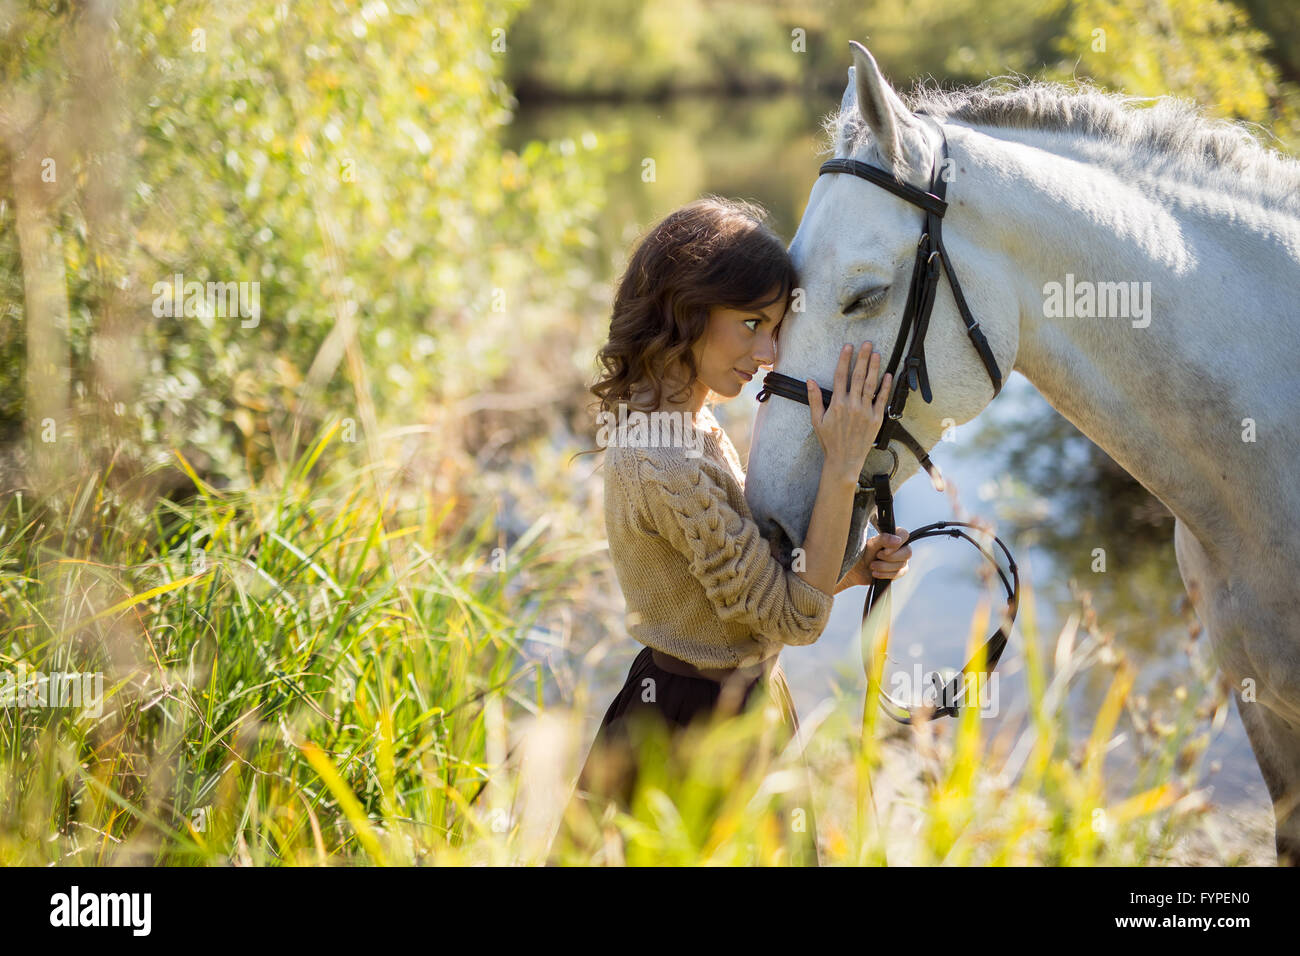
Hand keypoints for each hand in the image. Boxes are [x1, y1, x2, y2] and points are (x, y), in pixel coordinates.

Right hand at [807, 342, 891, 484]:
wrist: (844, 460)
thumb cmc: (830, 441)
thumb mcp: (816, 421)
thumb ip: (814, 399)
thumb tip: (810, 381)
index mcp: (836, 404)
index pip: (840, 376)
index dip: (844, 360)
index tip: (848, 346)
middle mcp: (852, 405)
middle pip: (857, 376)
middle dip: (862, 358)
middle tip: (866, 343)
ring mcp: (865, 412)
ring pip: (870, 385)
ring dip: (873, 368)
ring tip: (876, 353)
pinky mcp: (876, 419)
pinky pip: (882, 399)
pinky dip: (885, 386)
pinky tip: (887, 374)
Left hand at [843, 527, 910, 586]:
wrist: (856, 570)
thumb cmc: (863, 553)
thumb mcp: (871, 544)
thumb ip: (883, 539)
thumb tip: (897, 540)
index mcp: (894, 536)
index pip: (904, 535)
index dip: (897, 544)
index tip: (885, 550)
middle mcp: (901, 547)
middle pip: (907, 552)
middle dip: (890, 558)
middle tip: (877, 556)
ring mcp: (901, 560)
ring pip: (902, 565)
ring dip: (884, 566)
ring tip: (872, 566)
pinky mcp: (899, 571)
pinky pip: (898, 574)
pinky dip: (885, 574)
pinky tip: (875, 573)